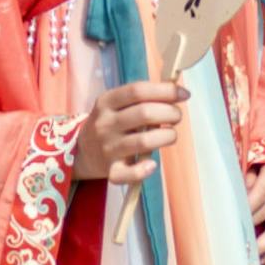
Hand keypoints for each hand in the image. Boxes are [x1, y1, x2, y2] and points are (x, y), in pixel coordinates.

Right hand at [70, 78, 188, 191]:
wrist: (80, 152)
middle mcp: (105, 124)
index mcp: (106, 101)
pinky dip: (143, 170)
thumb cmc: (110, 123)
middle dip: (170, 113)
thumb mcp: (116, 105)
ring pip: (143, 142)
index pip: (138, 90)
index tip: (184, 94)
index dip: (165, 90)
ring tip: (171, 135)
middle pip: (144, 114)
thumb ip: (141, 98)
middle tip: (177, 116)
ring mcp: (107, 148)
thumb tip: (178, 92)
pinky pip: (129, 174)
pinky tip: (152, 164)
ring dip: (166, 137)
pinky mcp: (110, 171)